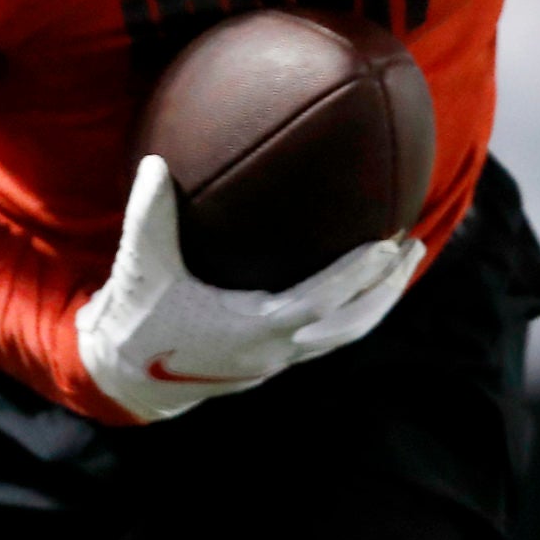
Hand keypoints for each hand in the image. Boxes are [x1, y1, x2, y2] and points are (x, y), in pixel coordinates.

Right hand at [75, 155, 423, 421]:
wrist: (125, 377)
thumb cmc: (136, 318)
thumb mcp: (140, 265)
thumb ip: (149, 214)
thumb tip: (155, 161)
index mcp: (250, 329)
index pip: (319, 304)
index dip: (355, 278)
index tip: (387, 244)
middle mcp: (271, 351)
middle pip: (349, 326)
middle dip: (385, 288)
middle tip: (413, 245)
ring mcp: (275, 361)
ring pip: (343, 337)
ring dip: (376, 302)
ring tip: (402, 263)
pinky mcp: (271, 361)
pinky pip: (327, 338)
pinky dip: (352, 311)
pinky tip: (361, 284)